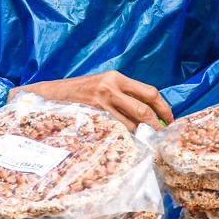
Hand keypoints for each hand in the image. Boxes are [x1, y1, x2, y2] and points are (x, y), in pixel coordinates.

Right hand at [12, 70, 172, 127]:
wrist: (50, 95)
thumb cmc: (80, 91)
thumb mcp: (103, 85)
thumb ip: (124, 94)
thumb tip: (149, 111)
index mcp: (116, 77)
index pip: (149, 92)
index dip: (163, 107)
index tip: (168, 118)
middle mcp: (110, 87)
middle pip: (144, 109)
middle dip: (156, 124)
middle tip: (161, 134)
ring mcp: (101, 102)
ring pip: (131, 123)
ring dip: (140, 133)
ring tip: (144, 140)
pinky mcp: (92, 116)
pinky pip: (116, 130)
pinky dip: (124, 136)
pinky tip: (126, 141)